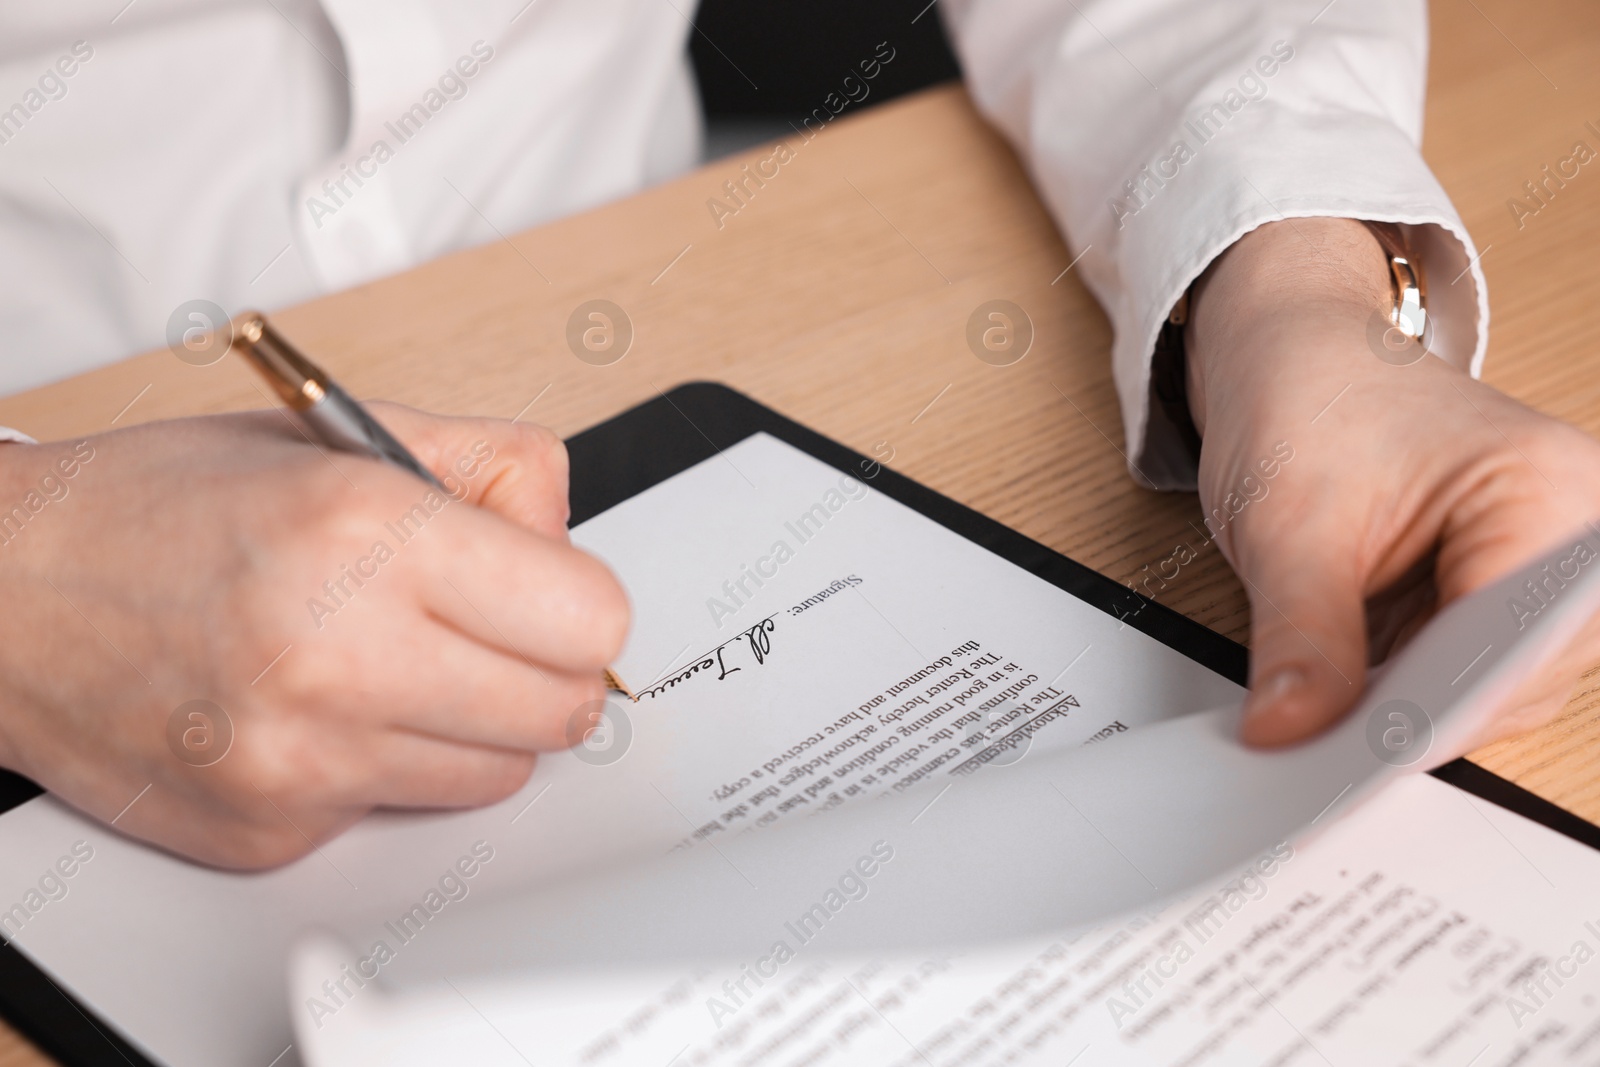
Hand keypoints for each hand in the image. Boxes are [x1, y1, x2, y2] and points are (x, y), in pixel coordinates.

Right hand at [0, 404, 628, 867]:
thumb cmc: (157, 507)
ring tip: (395, 661)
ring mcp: (301, 761)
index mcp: (363, 534)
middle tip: (488, 628)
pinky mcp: (274, 832)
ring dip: (473, 724)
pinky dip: (388, 763)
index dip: (578, 601)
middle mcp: (334, 655)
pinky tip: (322, 707)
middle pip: (560, 711)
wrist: (3, 596)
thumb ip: (485, 469)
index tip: (549, 591)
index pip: (586, 618)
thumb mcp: (335, 434)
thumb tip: (567, 541)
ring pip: (497, 775)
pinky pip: (403, 809)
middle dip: (541, 666)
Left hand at [1186, 217, 1599, 749]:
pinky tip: (1353, 693)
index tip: (1364, 759)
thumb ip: (1303, 638)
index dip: (1437, 711)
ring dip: (1412, 709)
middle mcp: (1571, 531)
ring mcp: (1544, 566)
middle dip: (1421, 717)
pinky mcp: (1502, 591)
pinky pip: (1469, 674)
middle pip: (1518, 681)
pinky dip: (1408, 692)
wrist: (1290, 358)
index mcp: (1549, 492)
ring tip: (1332, 712)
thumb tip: (1294, 731)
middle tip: (1329, 752)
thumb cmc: (1305, 402)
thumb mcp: (1286, 528)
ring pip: (1495, 691)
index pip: (1517, 642)